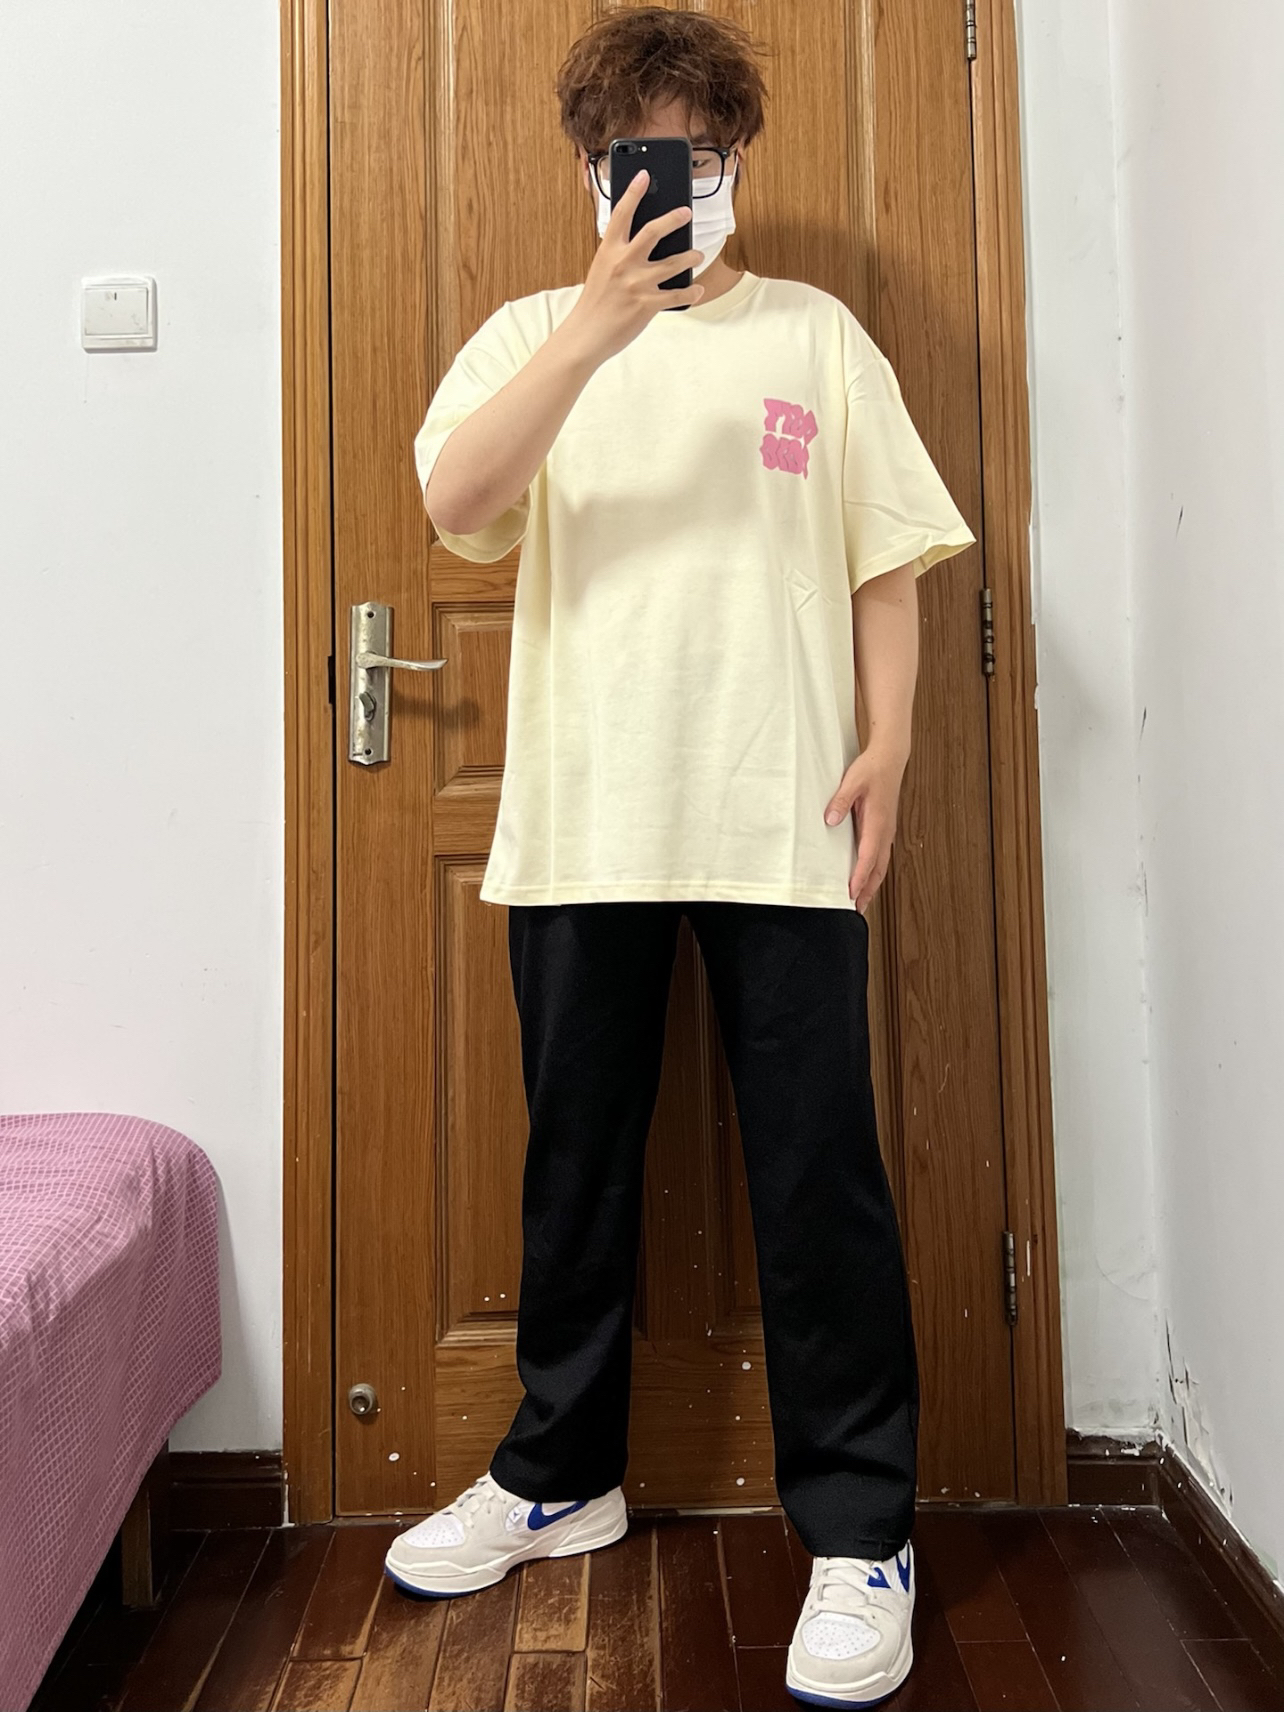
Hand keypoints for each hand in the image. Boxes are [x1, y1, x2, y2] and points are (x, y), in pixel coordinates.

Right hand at [561, 169, 704, 365]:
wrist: (586, 335)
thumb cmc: (595, 303)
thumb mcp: (601, 270)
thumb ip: (619, 254)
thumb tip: (644, 243)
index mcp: (609, 251)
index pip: (622, 214)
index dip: (634, 192)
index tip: (644, 175)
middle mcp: (624, 263)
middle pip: (653, 231)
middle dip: (673, 218)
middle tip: (686, 212)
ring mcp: (637, 284)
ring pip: (673, 263)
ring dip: (690, 256)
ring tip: (697, 254)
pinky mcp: (647, 304)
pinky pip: (677, 295)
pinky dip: (691, 292)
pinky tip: (697, 289)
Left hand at [824, 747, 907, 913]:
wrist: (890, 759)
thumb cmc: (872, 769)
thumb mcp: (852, 782)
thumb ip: (840, 801)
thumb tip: (830, 819)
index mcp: (878, 823)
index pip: (868, 857)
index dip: (859, 877)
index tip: (851, 893)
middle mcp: (885, 831)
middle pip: (878, 869)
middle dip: (868, 890)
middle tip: (857, 909)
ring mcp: (886, 832)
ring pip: (881, 865)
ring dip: (872, 884)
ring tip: (861, 901)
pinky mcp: (883, 829)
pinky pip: (880, 856)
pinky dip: (873, 871)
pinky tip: (865, 877)